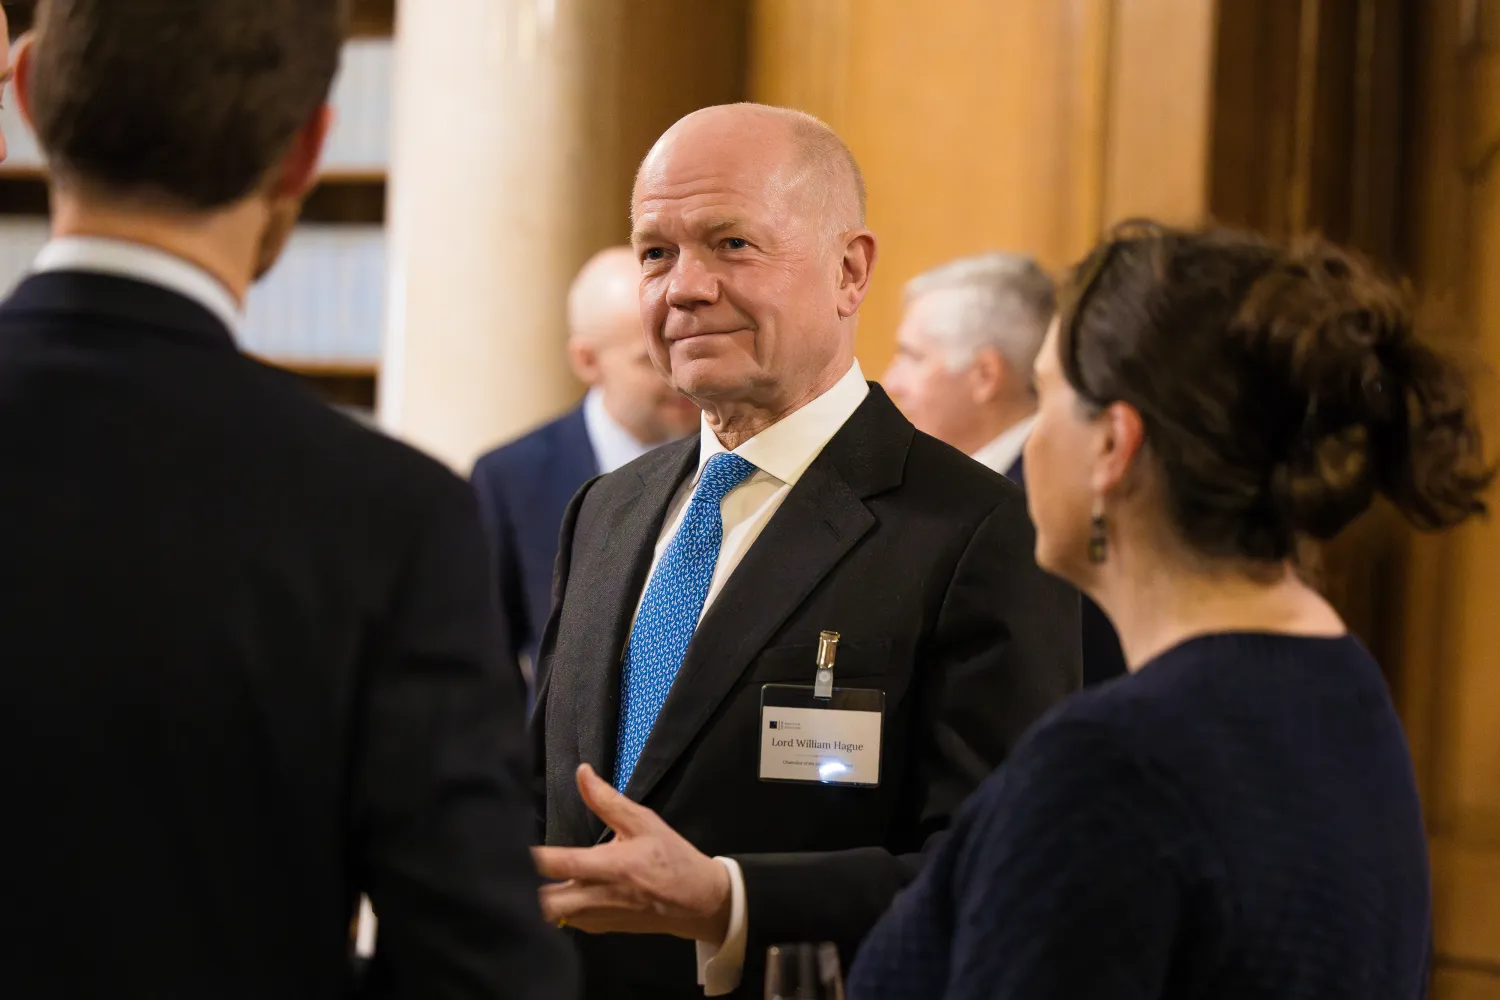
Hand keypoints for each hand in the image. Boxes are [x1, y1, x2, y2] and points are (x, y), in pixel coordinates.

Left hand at [533, 764, 731, 943]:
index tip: (511, 846)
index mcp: (610, 866)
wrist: (697, 900)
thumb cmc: (670, 857)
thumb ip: (608, 800)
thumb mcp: (644, 822)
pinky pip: (568, 923)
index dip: (532, 859)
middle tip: (514, 867)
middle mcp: (599, 897)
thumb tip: (582, 772)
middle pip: (547, 903)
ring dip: (540, 899)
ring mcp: (598, 917)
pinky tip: (555, 892)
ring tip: (527, 879)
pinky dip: (557, 910)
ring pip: (553, 917)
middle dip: (526, 888)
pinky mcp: (601, 929)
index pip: (561, 864)